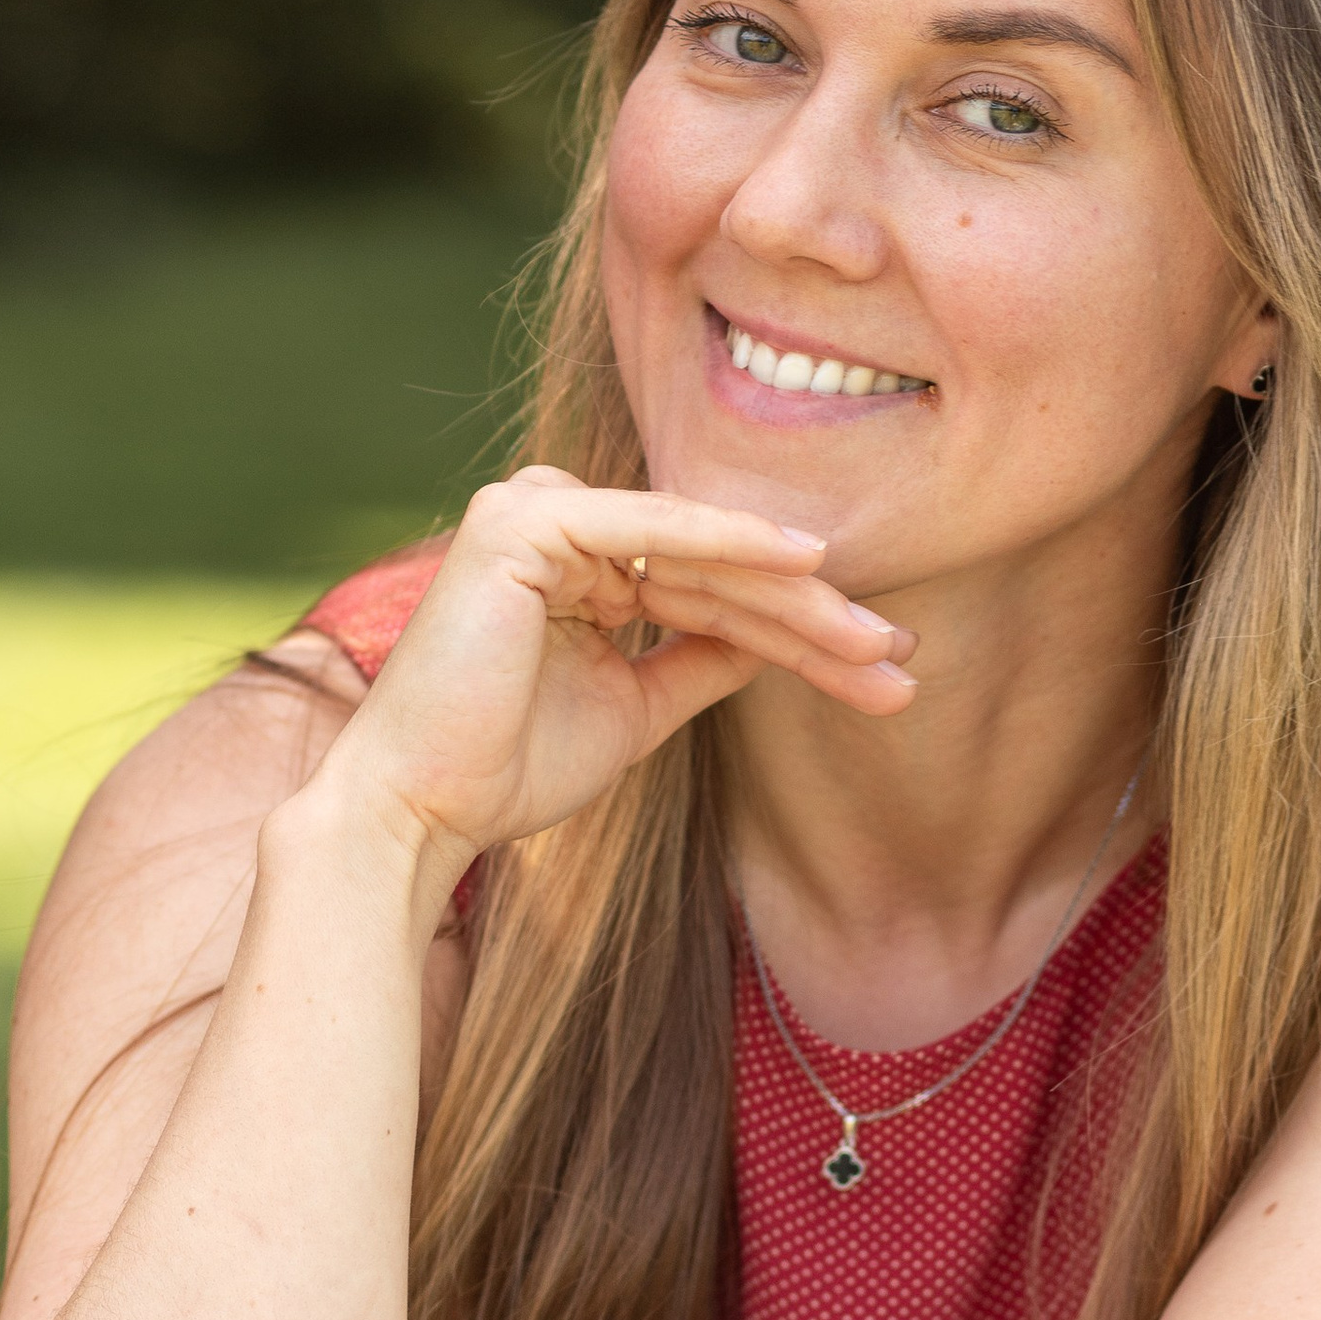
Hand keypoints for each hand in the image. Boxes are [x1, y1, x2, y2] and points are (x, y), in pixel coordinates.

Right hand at [312, 466, 914, 889]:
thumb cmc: (507, 768)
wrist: (420, 810)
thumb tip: (777, 643)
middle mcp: (553, 519)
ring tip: (876, 643)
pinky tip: (807, 561)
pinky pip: (655, 531)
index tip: (884, 671)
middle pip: (712, 568)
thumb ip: (699, 661)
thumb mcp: (634, 708)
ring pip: (696, 551)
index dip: (799, 629)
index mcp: (574, 562)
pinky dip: (732, 544)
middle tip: (900, 656)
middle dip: (813, 618)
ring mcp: (533, 509)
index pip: (707, 588)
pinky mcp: (524, 521)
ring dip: (794, 598)